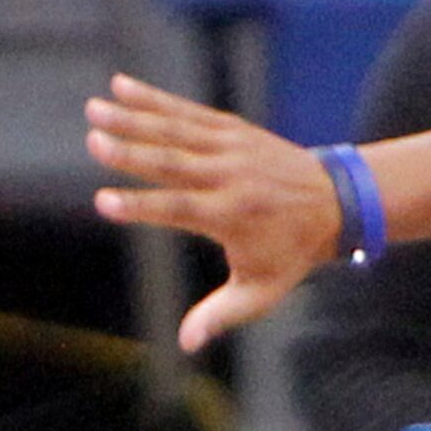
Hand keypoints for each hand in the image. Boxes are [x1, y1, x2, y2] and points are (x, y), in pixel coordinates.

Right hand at [85, 74, 339, 348]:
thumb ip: (222, 315)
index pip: (178, 209)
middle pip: (172, 162)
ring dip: (133, 116)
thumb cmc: (291, 252)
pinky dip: (155, 99)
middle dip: (131, 151)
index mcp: (230, 216)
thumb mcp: (262, 291)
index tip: (103, 201)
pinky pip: (188, 111)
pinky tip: (122, 86)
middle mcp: (228, 176)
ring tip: (95, 108)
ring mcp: (230, 147)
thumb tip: (187, 344)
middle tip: (94, 139)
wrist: (336, 201)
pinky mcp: (232, 129)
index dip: (140, 206)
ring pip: (176, 129)